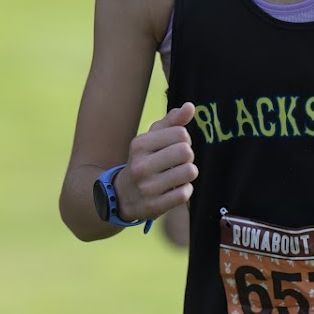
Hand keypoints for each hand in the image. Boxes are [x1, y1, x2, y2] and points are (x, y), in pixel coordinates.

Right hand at [120, 103, 196, 221]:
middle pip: (186, 151)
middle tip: (178, 161)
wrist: (122, 196)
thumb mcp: (151, 139)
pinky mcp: (155, 206)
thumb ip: (172, 121)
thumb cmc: (143, 161)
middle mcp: (140, 166)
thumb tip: (190, 107)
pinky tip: (174, 189)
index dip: (184, 139)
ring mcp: (147, 188)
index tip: (175, 146)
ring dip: (188, 173)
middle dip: (188, 156)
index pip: (181, 133)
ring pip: (189, 172)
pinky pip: (185, 194)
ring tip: (178, 175)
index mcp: (139, 145)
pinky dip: (185, 190)